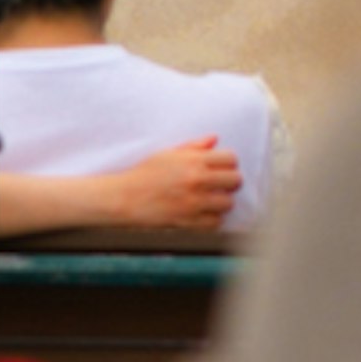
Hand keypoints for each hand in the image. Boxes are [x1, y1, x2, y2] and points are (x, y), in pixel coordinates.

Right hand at [111, 137, 241, 236]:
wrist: (125, 197)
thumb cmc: (145, 173)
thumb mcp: (168, 154)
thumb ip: (194, 147)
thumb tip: (214, 139)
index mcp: (193, 160)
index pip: (231, 159)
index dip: (228, 163)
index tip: (222, 168)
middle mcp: (197, 180)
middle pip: (235, 180)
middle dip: (229, 182)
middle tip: (220, 184)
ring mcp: (194, 202)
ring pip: (228, 203)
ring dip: (221, 202)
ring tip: (211, 200)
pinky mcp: (189, 221)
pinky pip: (216, 222)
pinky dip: (212, 219)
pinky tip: (203, 213)